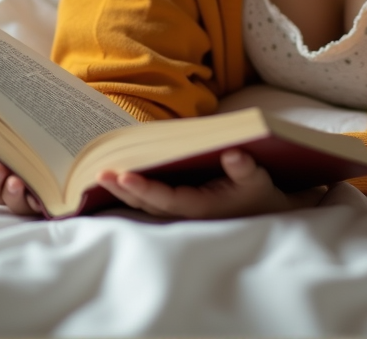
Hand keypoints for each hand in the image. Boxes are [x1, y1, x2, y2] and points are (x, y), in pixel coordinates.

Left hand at [97, 148, 326, 219]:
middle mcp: (188, 212)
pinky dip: (134, 190)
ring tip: (101, 175)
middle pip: (148, 203)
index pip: (167, 199)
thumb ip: (245, 168)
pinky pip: (151, 200)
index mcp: (202, 208)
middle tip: (100, 173)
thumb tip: (233, 152)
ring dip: (123, 190)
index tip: (123, 175)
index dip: (144, 188)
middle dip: (124, 189)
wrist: (267, 213)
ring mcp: (182, 211)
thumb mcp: (259, 180)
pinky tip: (118, 177)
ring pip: (146, 203)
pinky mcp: (181, 205)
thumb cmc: (260, 194)